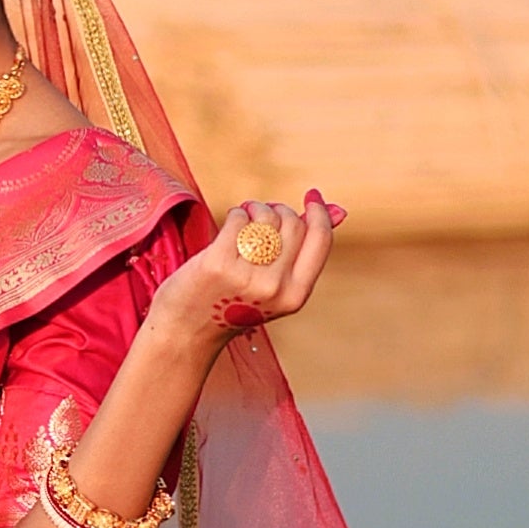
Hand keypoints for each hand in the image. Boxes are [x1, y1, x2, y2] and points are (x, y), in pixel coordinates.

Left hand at [149, 190, 341, 351]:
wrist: (189, 330)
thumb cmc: (236, 302)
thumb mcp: (278, 284)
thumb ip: (307, 249)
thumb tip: (340, 210)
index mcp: (297, 295)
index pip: (321, 239)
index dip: (318, 212)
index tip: (310, 197)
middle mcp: (275, 288)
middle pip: (292, 223)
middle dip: (279, 211)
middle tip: (263, 215)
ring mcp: (247, 276)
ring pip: (267, 218)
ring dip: (256, 209)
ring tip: (245, 220)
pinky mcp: (218, 263)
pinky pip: (239, 219)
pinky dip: (237, 215)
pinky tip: (231, 225)